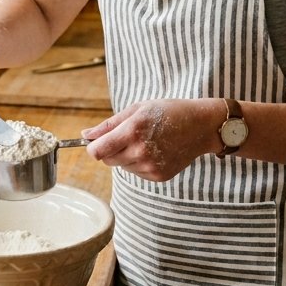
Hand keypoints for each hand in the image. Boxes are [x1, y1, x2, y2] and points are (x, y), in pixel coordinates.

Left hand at [81, 99, 217, 181]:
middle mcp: (140, 151)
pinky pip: (136, 172)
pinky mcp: (158, 176)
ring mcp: (150, 166)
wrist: (200, 126)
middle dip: (110, 149)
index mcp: (132, 131)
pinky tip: (154, 150)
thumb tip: (85, 135)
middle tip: (127, 136)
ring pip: (121, 166)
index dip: (92, 147)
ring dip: (125, 156)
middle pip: (107, 160)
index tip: (96, 141)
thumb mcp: (136, 109)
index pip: (97, 151)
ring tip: (144, 141)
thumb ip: (109, 124)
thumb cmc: (167, 112)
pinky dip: (138, 163)